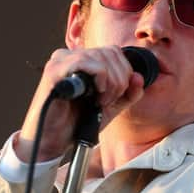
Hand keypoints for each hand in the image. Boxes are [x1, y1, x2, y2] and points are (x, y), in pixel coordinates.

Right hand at [16, 46, 144, 161]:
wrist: (55, 141)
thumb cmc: (77, 122)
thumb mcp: (111, 107)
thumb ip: (128, 93)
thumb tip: (139, 77)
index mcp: (83, 59)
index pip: (114, 51)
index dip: (124, 73)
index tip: (117, 96)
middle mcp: (70, 55)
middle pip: (111, 52)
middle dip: (120, 80)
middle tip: (108, 101)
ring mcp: (61, 61)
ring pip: (101, 57)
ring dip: (110, 83)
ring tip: (100, 102)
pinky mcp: (54, 71)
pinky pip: (86, 62)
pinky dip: (99, 79)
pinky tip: (94, 96)